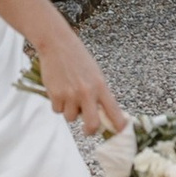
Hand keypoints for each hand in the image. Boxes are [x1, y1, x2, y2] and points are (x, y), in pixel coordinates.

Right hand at [34, 23, 126, 138]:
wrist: (57, 44)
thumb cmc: (78, 58)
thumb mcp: (95, 74)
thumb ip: (99, 93)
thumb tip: (102, 114)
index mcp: (100, 86)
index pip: (114, 111)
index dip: (118, 125)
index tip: (119, 132)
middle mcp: (87, 93)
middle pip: (92, 125)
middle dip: (90, 131)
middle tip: (88, 129)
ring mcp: (70, 95)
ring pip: (71, 118)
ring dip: (70, 111)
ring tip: (68, 95)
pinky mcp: (55, 95)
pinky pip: (57, 111)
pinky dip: (58, 104)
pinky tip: (58, 91)